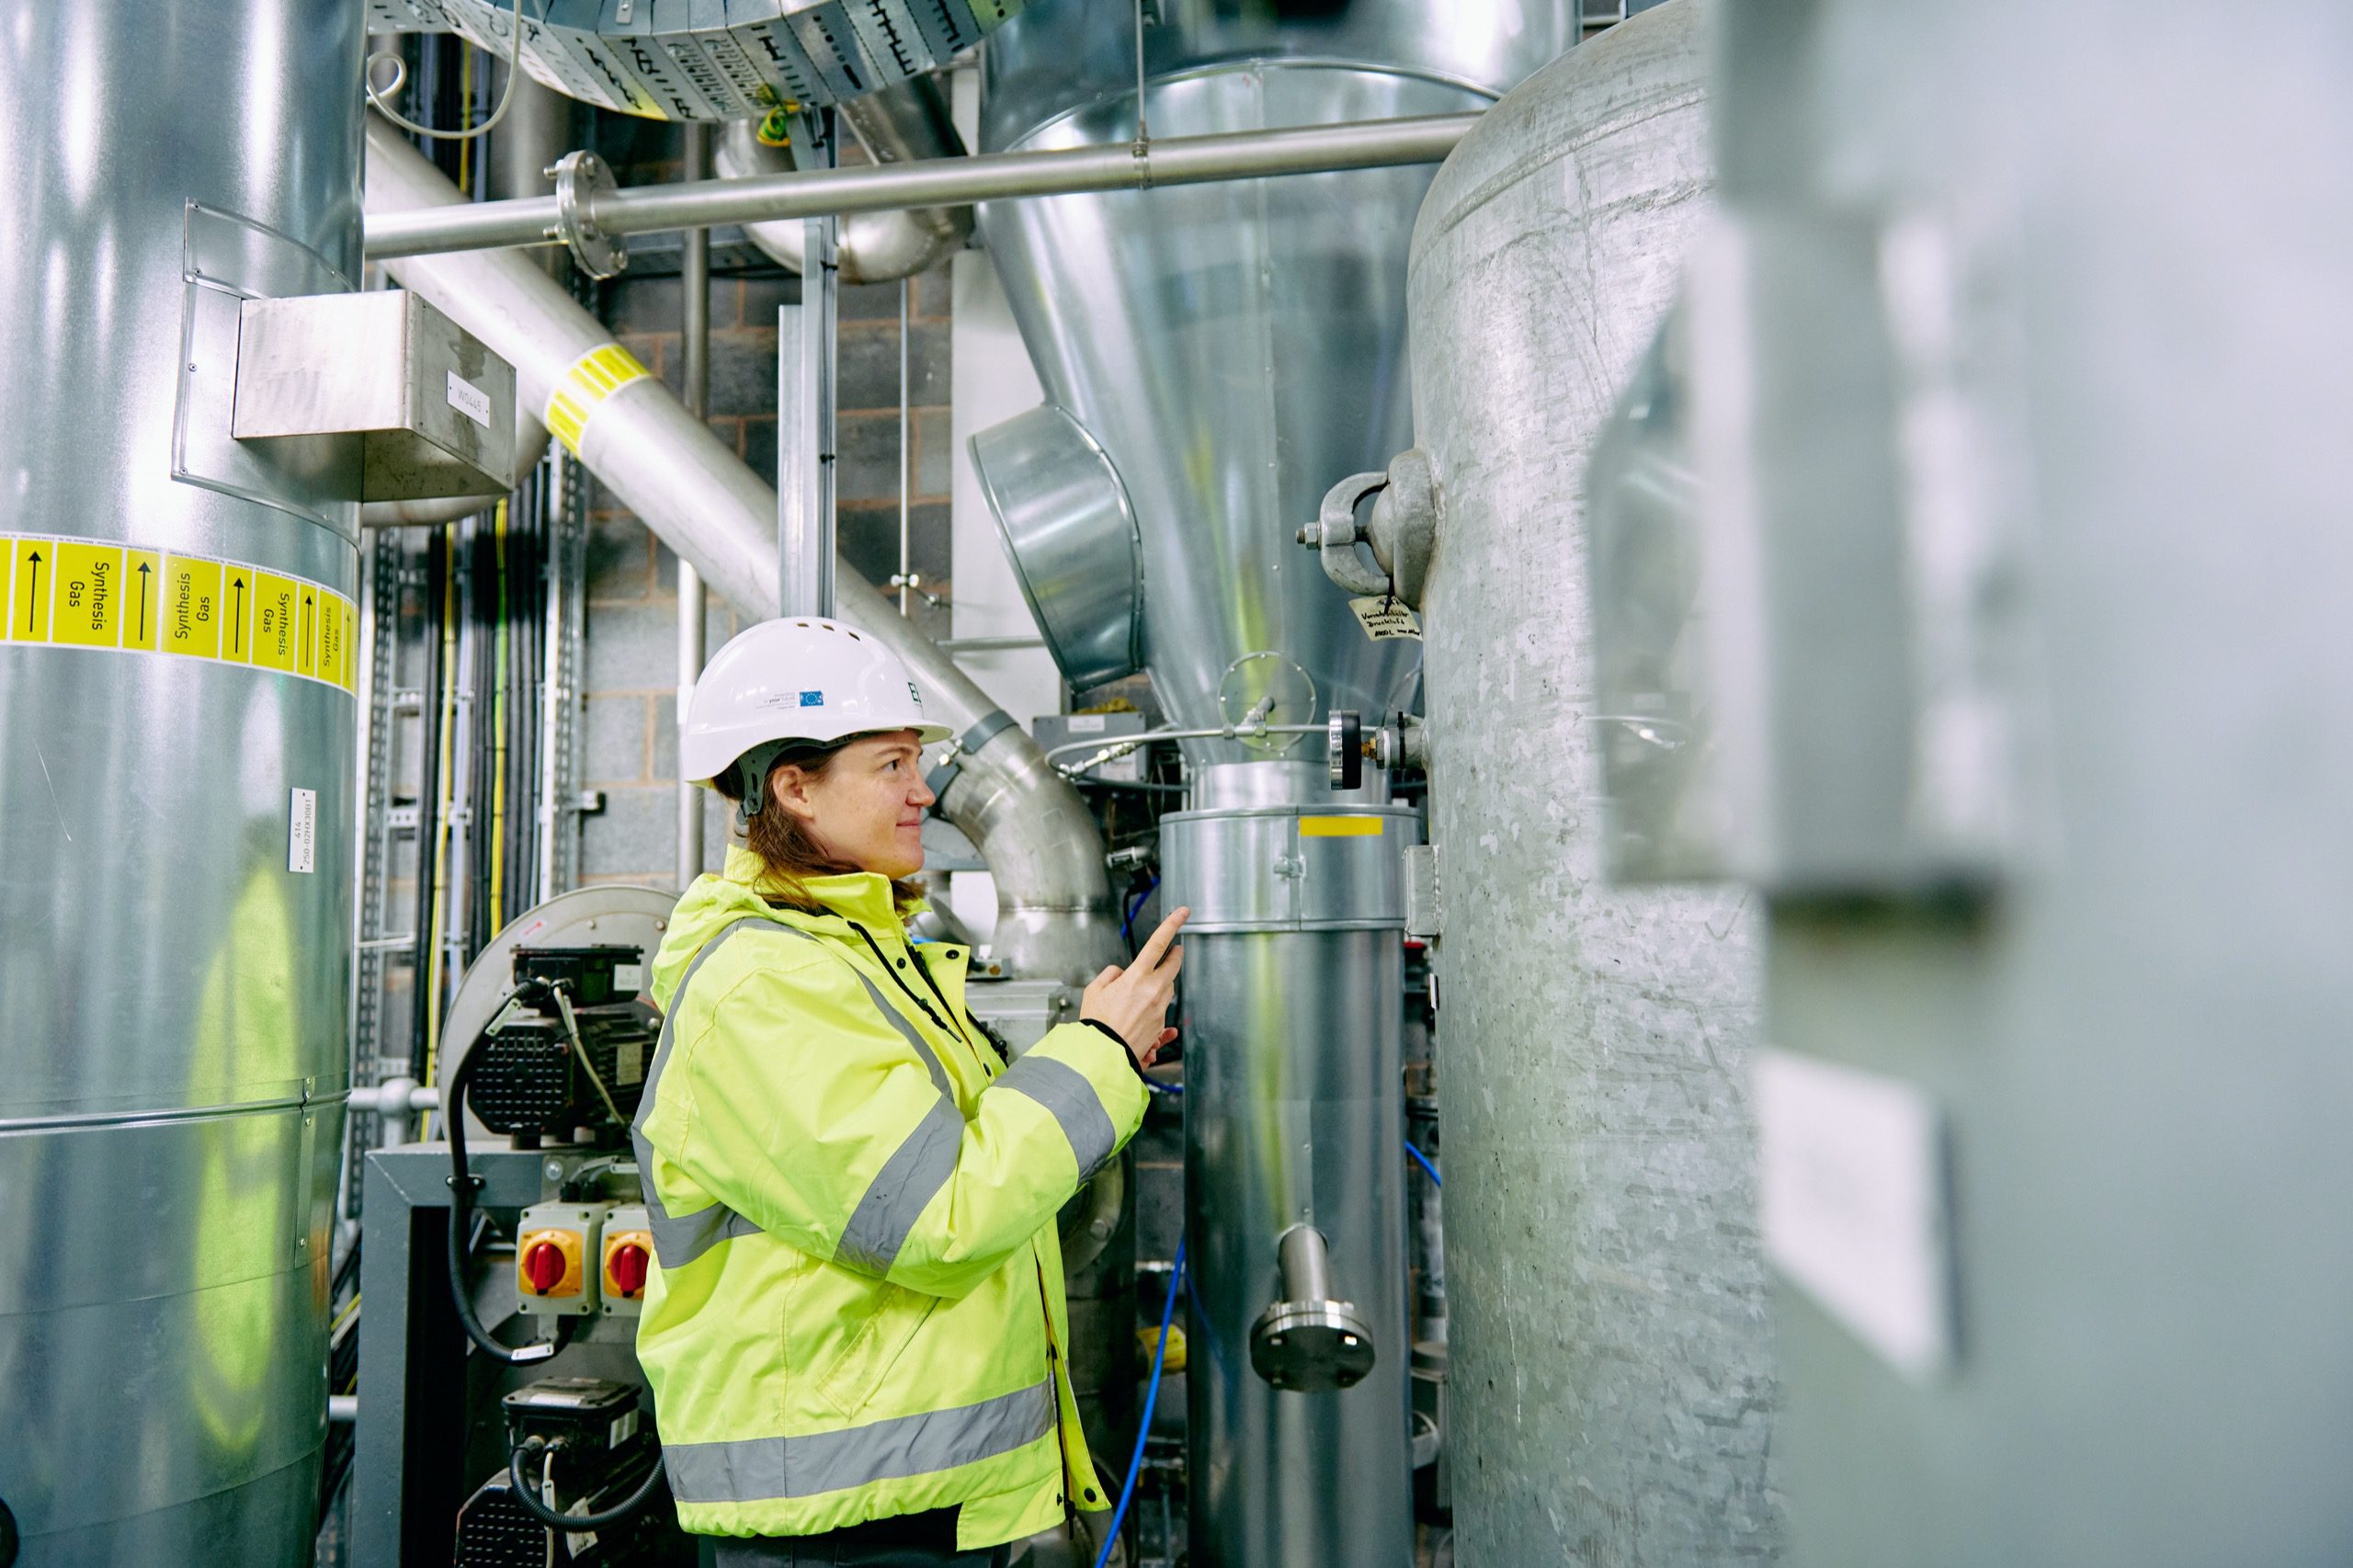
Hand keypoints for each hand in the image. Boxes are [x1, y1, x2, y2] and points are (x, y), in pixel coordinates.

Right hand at [1082, 907, 1189, 1066]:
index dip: (1172, 924)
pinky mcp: (1161, 1025)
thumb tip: (1121, 974)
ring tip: (1149, 986)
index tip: (1183, 913)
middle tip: (1176, 949)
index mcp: (1137, 976)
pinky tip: (1140, 1013)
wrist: (1104, 1054)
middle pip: (1174, 964)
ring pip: (1168, 987)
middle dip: (1176, 954)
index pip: (1159, 943)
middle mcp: (1153, 990)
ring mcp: (1160, 1008)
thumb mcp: (1094, 990)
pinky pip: (1162, 1010)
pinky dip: (1155, 1007)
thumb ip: (1110, 975)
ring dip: (1164, 982)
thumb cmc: (1097, 1024)